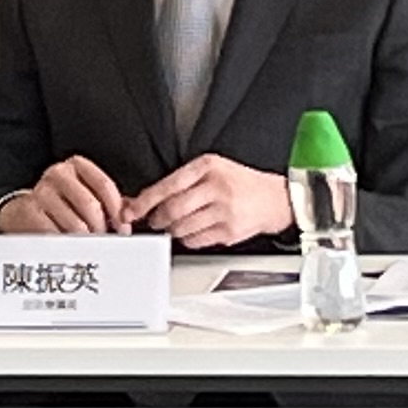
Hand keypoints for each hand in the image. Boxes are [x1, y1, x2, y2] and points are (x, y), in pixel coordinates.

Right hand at [0, 158, 131, 235]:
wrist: (22, 212)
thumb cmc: (61, 205)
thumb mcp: (85, 195)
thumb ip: (109, 203)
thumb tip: (130, 216)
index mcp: (76, 166)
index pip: (104, 185)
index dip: (117, 210)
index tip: (123, 227)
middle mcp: (57, 174)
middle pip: (90, 205)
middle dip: (102, 228)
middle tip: (105, 240)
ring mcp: (42, 191)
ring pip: (75, 224)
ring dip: (86, 241)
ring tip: (88, 245)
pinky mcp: (30, 211)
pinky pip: (57, 234)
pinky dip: (67, 244)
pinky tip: (69, 245)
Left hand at [129, 154, 289, 249]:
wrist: (276, 199)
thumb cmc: (240, 183)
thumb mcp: (213, 169)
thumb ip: (182, 181)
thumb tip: (146, 197)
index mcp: (208, 167)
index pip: (167, 186)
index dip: (144, 201)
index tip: (131, 210)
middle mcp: (216, 187)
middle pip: (172, 210)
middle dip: (157, 219)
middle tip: (154, 220)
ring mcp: (224, 211)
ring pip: (182, 228)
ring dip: (172, 230)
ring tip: (176, 224)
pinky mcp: (229, 231)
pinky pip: (196, 241)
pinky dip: (188, 239)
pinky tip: (194, 230)